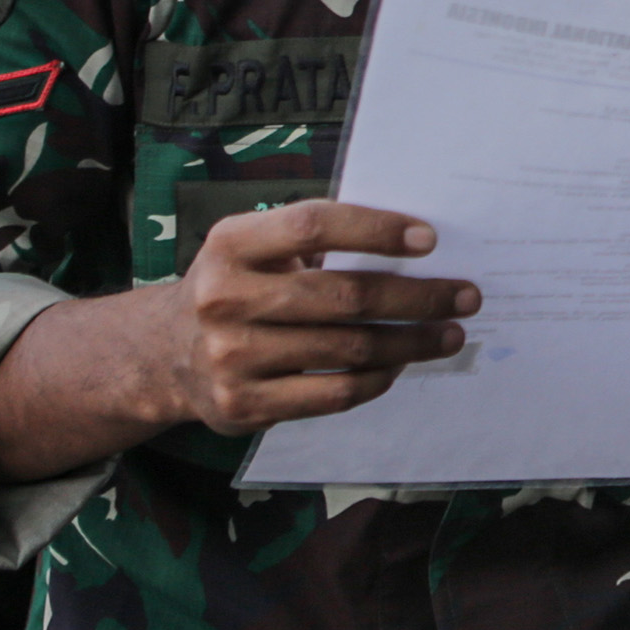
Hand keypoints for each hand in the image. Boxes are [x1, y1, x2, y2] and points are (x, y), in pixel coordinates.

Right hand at [165, 198, 479, 433]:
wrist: (164, 355)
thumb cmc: (236, 289)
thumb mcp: (253, 250)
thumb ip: (312, 241)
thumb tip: (411, 244)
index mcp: (231, 244)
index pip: (313, 226)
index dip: (375, 230)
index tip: (428, 239)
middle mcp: (224, 298)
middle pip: (344, 296)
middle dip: (417, 297)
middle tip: (465, 296)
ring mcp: (232, 356)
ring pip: (348, 349)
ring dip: (411, 342)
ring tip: (448, 334)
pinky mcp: (244, 404)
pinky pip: (333, 394)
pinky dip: (377, 379)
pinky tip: (400, 366)